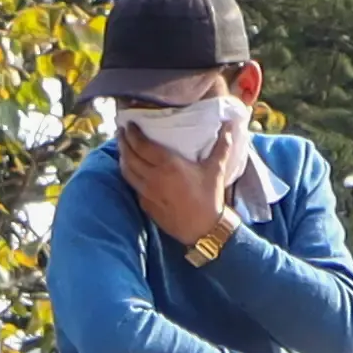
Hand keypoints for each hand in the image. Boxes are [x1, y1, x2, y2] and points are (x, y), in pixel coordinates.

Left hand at [118, 117, 234, 250]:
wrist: (203, 229)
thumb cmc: (210, 197)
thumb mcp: (216, 169)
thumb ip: (222, 144)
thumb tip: (231, 124)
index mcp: (168, 165)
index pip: (142, 145)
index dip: (132, 133)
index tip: (129, 124)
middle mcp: (153, 177)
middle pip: (130, 156)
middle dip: (123, 141)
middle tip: (121, 131)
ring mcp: (147, 192)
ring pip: (127, 171)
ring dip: (122, 157)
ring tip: (123, 148)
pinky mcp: (145, 205)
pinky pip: (132, 186)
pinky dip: (129, 174)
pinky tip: (131, 170)